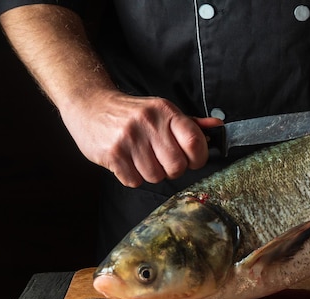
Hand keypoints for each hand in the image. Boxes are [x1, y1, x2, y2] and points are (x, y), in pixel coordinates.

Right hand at [61, 90, 222, 186]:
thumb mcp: (163, 111)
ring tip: (142, 159)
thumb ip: (191, 123)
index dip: (198, 158)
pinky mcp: (112, 153)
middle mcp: (149, 123)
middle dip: (173, 169)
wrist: (90, 105)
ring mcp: (129, 138)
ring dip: (151, 174)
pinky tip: (127, 162)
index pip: (195, 142)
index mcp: (166, 112)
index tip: (191, 159)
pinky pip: (134, 181)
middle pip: (177, 166)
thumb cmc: (133, 113)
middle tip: (163, 161)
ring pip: (155, 177)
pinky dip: (132, 177)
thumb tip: (218, 127)